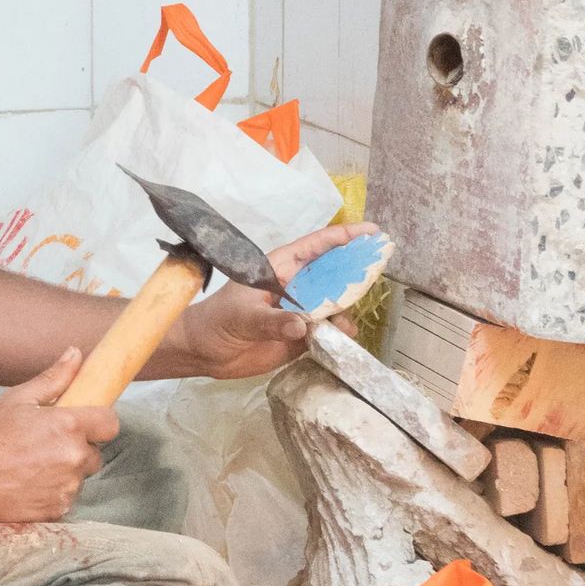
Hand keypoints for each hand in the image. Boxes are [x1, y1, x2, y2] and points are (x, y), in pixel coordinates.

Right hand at [0, 347, 117, 521]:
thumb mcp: (18, 399)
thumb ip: (54, 378)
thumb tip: (75, 354)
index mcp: (69, 426)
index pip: (110, 424)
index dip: (99, 422)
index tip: (84, 423)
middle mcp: (74, 458)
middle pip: (95, 453)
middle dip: (78, 448)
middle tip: (46, 445)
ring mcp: (66, 488)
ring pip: (80, 478)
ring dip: (65, 472)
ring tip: (32, 466)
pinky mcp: (56, 510)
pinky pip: (65, 498)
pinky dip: (53, 493)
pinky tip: (28, 484)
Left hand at [175, 222, 379, 380]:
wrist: (203, 353)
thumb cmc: (217, 322)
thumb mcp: (242, 317)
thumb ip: (273, 321)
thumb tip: (305, 326)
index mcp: (280, 268)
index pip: (316, 246)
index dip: (344, 237)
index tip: (372, 232)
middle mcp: (295, 286)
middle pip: (332, 273)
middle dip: (356, 270)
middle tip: (381, 269)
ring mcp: (299, 311)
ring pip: (333, 305)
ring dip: (345, 311)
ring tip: (347, 325)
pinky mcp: (300, 336)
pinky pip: (327, 333)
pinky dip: (338, 336)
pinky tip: (342, 342)